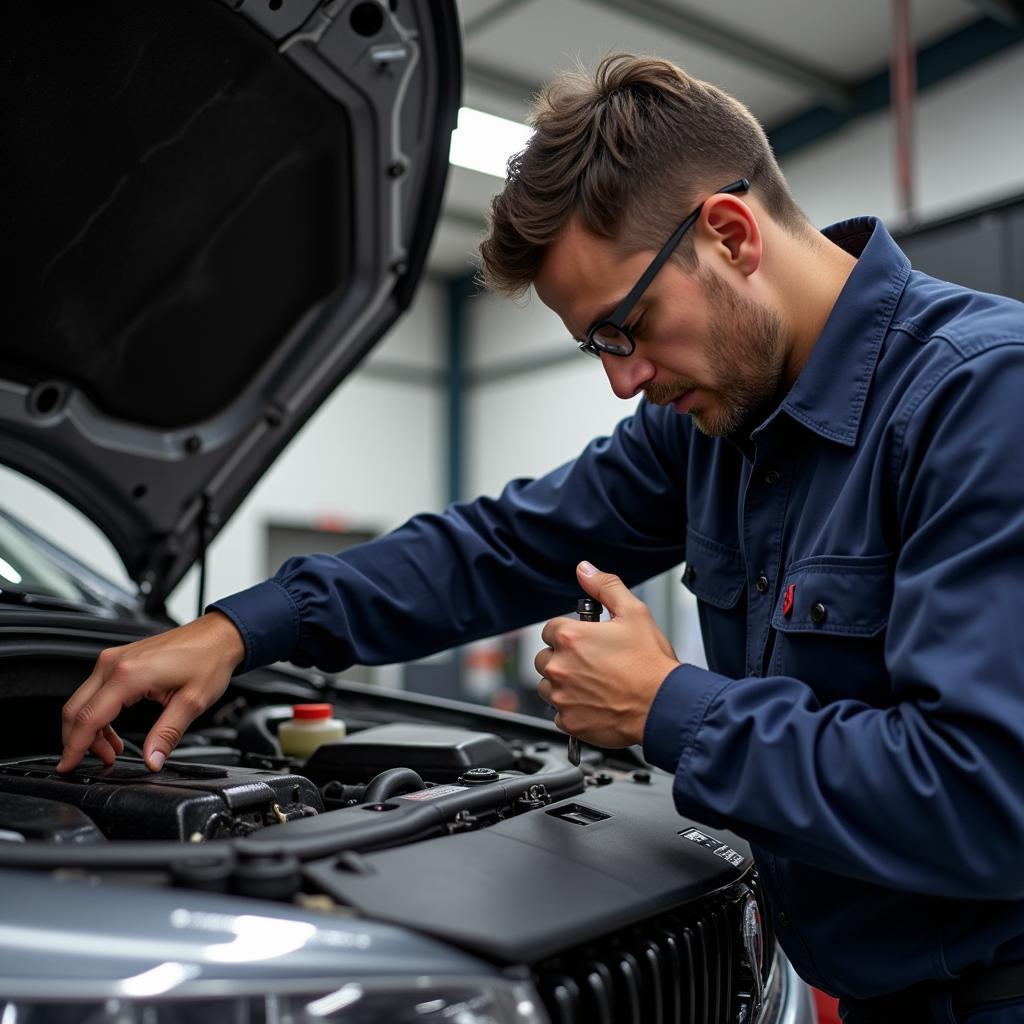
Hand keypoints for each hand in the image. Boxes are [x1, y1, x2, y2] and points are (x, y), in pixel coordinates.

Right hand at [58, 611, 244, 772]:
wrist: (218, 636)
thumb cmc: (208, 659)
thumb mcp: (191, 703)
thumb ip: (167, 735)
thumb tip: (152, 760)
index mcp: (128, 675)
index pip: (88, 718)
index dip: (75, 747)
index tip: (67, 767)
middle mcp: (114, 663)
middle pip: (76, 709)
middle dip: (79, 742)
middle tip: (98, 762)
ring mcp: (115, 659)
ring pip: (83, 701)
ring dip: (89, 730)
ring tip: (111, 751)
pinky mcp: (120, 659)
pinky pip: (96, 691)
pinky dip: (98, 714)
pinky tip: (113, 732)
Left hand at [535, 561, 679, 747]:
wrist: (664, 705)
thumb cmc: (650, 663)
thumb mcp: (633, 612)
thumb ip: (605, 586)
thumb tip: (585, 570)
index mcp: (570, 637)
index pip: (550, 629)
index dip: (569, 634)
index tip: (585, 642)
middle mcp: (560, 667)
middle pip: (545, 658)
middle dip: (563, 659)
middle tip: (592, 664)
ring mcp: (562, 696)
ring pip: (548, 686)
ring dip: (564, 685)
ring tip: (594, 684)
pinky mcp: (568, 721)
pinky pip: (559, 714)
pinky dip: (572, 710)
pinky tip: (595, 704)